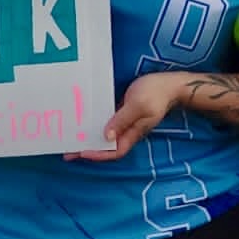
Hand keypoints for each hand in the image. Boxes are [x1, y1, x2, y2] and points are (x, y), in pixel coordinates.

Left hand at [65, 71, 184, 162]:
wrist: (170, 84)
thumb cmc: (155, 93)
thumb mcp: (138, 105)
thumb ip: (122, 120)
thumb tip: (106, 136)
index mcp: (133, 132)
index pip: (114, 151)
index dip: (98, 154)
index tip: (81, 152)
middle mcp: (128, 131)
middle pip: (107, 147)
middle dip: (88, 150)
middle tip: (68, 152)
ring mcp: (127, 122)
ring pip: (106, 135)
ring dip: (90, 138)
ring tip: (72, 138)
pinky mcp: (125, 113)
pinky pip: (108, 123)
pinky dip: (96, 124)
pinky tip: (86, 121)